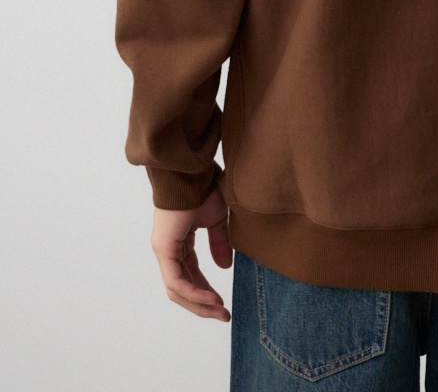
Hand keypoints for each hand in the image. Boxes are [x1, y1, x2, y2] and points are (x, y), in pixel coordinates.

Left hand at [150, 184, 232, 320]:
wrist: (192, 171)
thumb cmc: (202, 187)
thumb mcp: (215, 220)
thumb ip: (218, 243)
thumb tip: (224, 268)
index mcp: (178, 242)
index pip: (189, 275)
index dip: (205, 291)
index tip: (223, 304)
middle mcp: (167, 249)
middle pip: (181, 288)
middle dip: (202, 305)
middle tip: (223, 315)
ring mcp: (164, 250)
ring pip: (177, 289)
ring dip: (199, 303)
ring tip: (219, 311)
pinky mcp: (165, 248)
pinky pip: (177, 280)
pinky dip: (194, 292)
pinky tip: (210, 299)